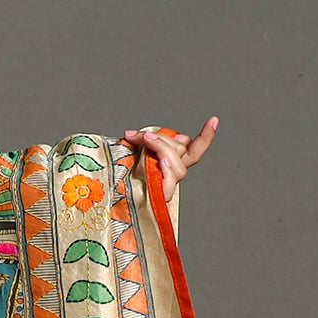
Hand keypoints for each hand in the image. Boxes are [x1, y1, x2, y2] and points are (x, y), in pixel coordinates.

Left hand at [121, 117, 216, 231]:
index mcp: (168, 164)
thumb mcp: (133, 152)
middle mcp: (171, 176)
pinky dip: (166, 163)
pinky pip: (171, 178)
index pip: (193, 150)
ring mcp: (166, 186)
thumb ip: (152, 144)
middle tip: (137, 135)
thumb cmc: (114, 176)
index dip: (206, 138)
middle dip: (162, 138)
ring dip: (161, 147)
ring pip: (177, 162)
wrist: (103, 198)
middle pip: (181, 151)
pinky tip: (159, 156)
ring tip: (141, 140)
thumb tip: (169, 137)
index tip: (214, 120)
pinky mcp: (160, 196)